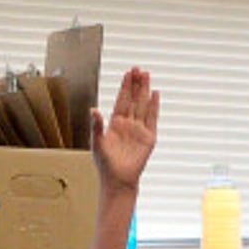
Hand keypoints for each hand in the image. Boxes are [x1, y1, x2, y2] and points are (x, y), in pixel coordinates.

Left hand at [93, 67, 158, 196]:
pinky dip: (154, 106)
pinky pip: (152, 118)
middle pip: (133, 99)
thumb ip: (96, 126)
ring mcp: (139, 129)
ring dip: (145, 91)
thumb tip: (93, 109)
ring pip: (143, 105)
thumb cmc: (105, 164)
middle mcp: (128, 124)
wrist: (118, 180)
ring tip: (147, 76)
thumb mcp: (97, 143)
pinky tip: (155, 95)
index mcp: (115, 123)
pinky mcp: (149, 137)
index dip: (125, 87)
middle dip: (136, 84)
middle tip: (138, 68)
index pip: (122, 100)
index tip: (128, 73)